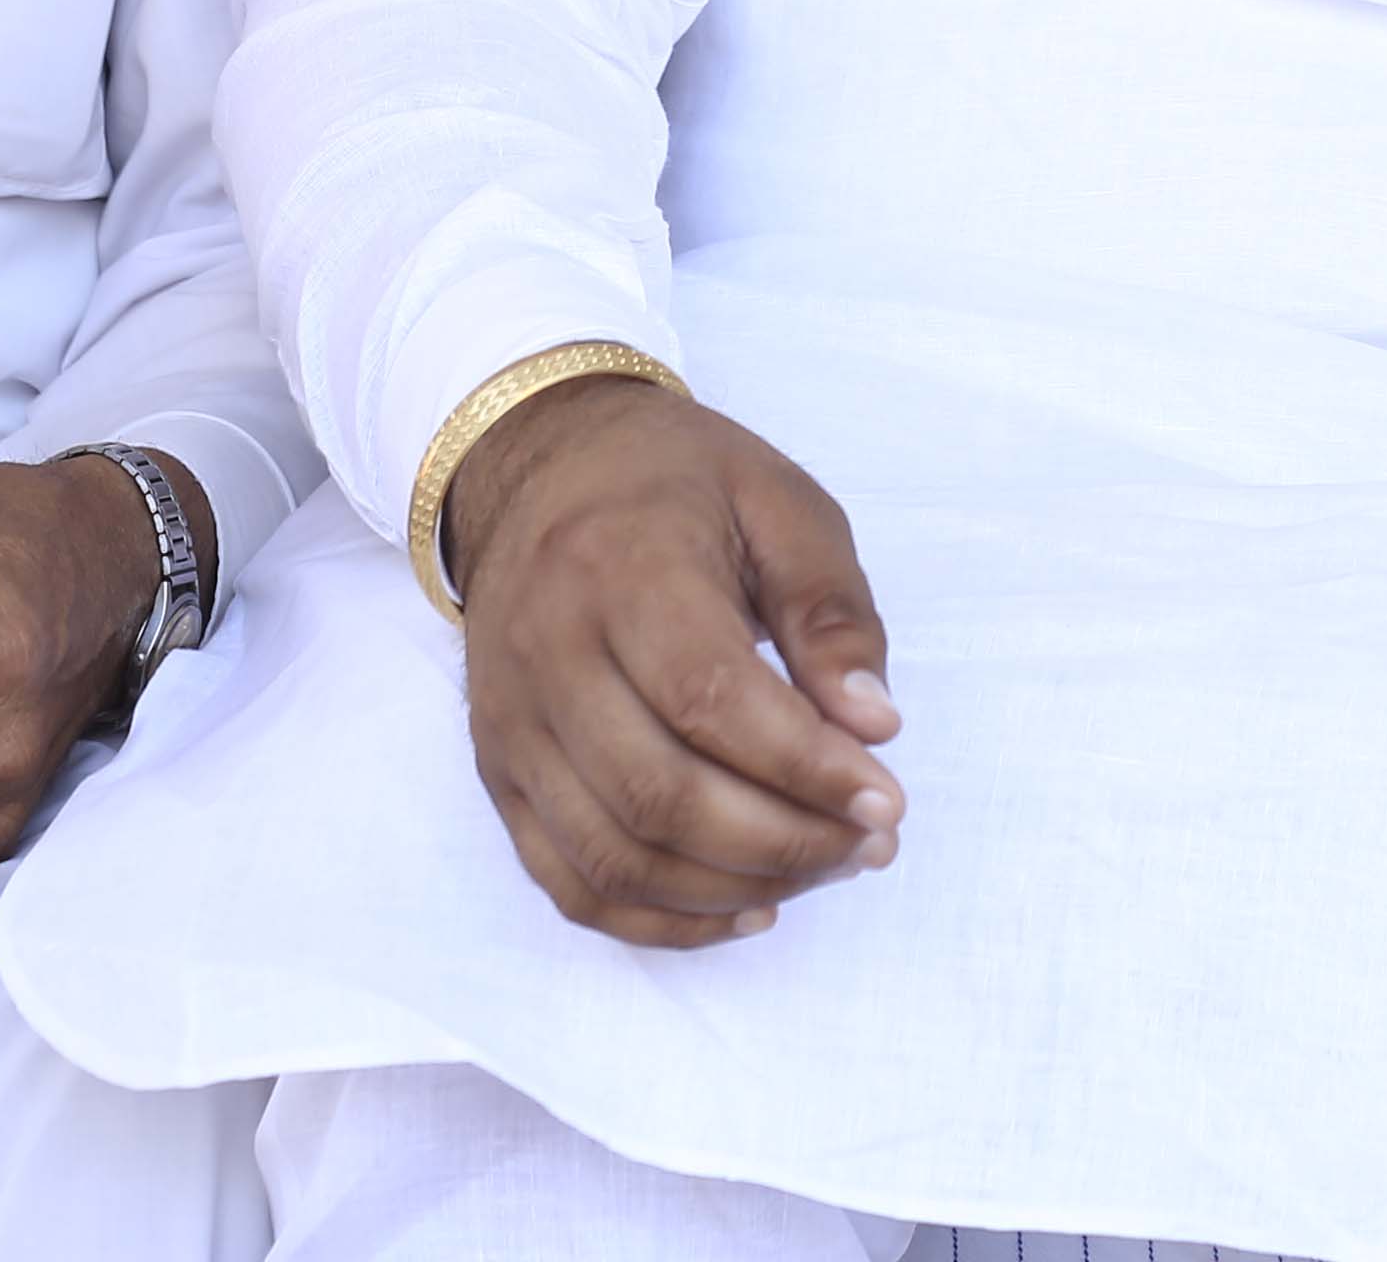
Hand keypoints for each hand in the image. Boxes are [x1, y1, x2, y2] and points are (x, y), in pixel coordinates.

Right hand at [444, 372, 900, 949]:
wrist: (540, 467)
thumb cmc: (676, 484)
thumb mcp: (778, 502)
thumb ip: (829, 610)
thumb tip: (872, 726)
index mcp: (621, 568)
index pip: (710, 701)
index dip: (805, 767)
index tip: (887, 799)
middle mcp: (547, 653)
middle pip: (659, 795)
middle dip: (783, 841)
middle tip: (870, 844)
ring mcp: (511, 722)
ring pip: (615, 856)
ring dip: (733, 886)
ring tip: (823, 869)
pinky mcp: (498, 771)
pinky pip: (568, 882)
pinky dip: (660, 919)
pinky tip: (745, 905)